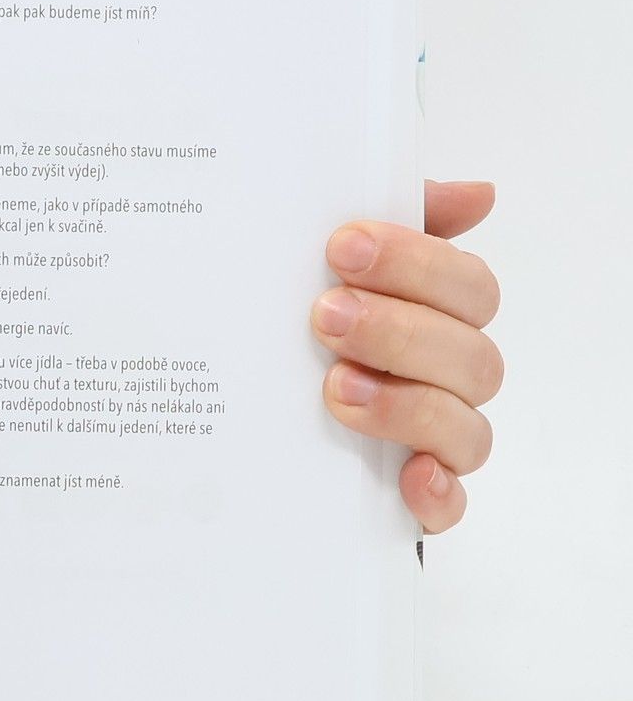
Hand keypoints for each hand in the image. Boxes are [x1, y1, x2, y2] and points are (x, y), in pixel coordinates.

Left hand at [311, 180, 501, 532]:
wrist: (224, 406)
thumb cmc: (293, 322)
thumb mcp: (324, 262)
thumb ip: (396, 218)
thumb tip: (475, 194)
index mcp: (436, 315)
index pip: (468, 286)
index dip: (416, 263)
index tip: (343, 245)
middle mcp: (446, 377)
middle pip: (470, 355)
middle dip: (399, 331)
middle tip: (325, 316)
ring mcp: (435, 439)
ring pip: (466, 428)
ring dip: (407, 405)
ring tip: (335, 387)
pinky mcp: (412, 497)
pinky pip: (451, 506)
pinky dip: (437, 494)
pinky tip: (408, 475)